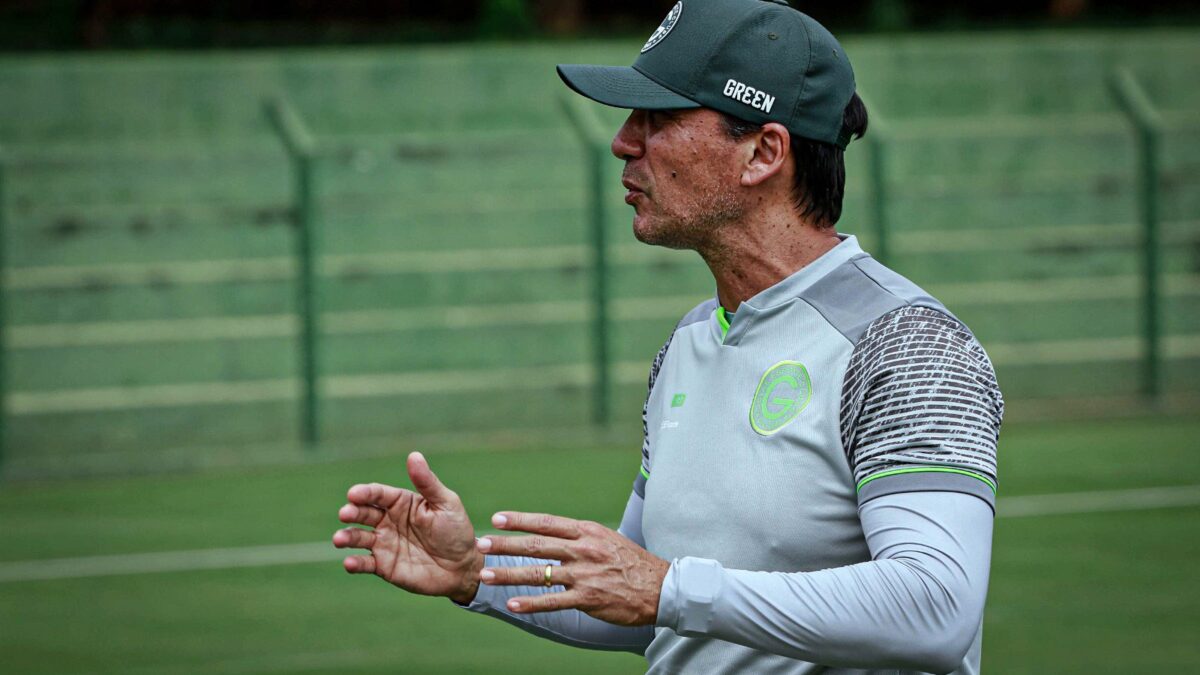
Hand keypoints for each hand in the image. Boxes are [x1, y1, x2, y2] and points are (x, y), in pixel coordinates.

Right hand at [333, 452, 482, 603]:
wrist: (461, 567)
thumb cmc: (455, 531)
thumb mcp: (446, 504)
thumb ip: (427, 482)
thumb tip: (414, 455)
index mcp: (401, 502)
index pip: (378, 494)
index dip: (365, 493)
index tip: (354, 494)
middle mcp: (388, 520)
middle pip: (363, 513)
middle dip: (352, 512)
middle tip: (344, 513)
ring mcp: (383, 543)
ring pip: (358, 537)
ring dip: (346, 537)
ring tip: (339, 539)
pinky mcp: (383, 565)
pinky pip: (365, 563)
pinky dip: (354, 563)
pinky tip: (349, 563)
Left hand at [476, 511, 669, 625]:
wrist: (661, 587)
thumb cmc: (631, 562)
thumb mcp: (606, 539)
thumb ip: (579, 536)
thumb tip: (551, 532)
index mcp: (587, 532)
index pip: (547, 523)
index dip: (520, 520)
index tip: (497, 519)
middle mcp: (583, 550)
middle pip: (537, 545)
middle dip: (506, 545)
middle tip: (481, 544)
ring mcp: (584, 575)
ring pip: (539, 574)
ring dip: (509, 574)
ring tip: (487, 576)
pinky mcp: (588, 598)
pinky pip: (553, 600)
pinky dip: (531, 603)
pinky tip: (512, 604)